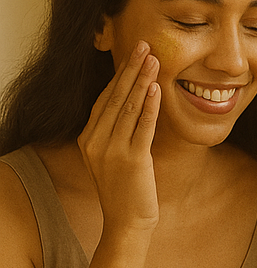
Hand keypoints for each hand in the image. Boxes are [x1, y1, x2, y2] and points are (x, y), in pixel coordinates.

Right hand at [78, 41, 160, 232]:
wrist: (127, 222)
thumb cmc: (125, 189)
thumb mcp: (113, 157)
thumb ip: (116, 132)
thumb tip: (134, 102)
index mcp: (88, 139)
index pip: (105, 99)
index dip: (120, 75)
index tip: (133, 54)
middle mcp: (95, 141)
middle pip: (115, 97)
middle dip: (131, 69)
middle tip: (145, 45)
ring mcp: (112, 150)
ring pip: (129, 107)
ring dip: (142, 80)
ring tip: (154, 59)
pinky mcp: (132, 160)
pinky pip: (142, 127)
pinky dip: (150, 106)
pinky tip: (156, 88)